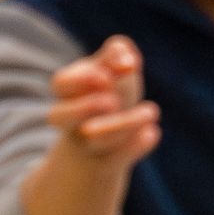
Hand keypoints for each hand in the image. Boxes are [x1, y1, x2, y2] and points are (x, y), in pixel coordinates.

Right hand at [49, 36, 158, 169]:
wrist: (102, 144)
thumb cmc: (106, 96)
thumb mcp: (109, 73)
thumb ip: (114, 57)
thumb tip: (122, 50)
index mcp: (68, 92)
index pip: (61, 85)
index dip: (81, 80)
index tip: (107, 76)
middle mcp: (70, 121)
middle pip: (60, 117)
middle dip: (84, 108)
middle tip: (112, 101)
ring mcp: (85, 145)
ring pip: (92, 142)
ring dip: (122, 126)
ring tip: (151, 111)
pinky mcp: (105, 164)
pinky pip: (115, 160)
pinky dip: (134, 147)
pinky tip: (153, 132)